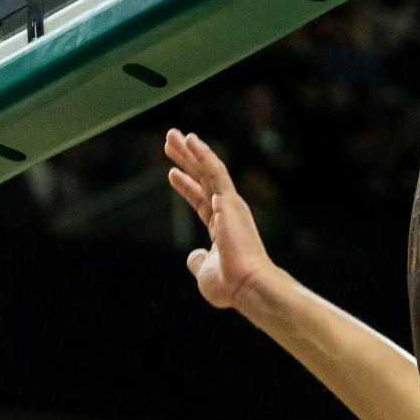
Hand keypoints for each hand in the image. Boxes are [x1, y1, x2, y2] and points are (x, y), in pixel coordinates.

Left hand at [166, 129, 274, 309]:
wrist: (248, 285)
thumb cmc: (230, 284)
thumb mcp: (205, 272)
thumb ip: (198, 261)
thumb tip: (192, 256)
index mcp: (223, 229)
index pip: (201, 201)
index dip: (186, 186)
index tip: (172, 173)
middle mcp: (228, 213)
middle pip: (202, 180)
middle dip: (186, 160)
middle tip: (171, 142)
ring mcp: (230, 205)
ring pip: (207, 170)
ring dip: (190, 151)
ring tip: (173, 135)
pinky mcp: (230, 200)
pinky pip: (215, 171)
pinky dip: (203, 154)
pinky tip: (190, 139)